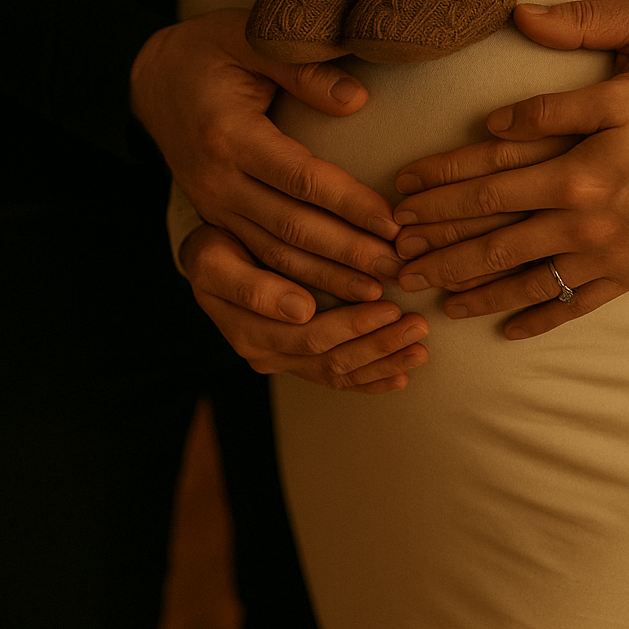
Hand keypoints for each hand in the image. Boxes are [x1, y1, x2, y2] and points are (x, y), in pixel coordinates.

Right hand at [131, 8, 401, 300]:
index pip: (301, 179)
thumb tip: (357, 100)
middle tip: (400, 267)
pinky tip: (337, 292)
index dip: (350, 204)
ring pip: (276, 255)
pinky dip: (301, 280)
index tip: (393, 221)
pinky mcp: (216, 220)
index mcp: (229, 135)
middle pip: (292, 227)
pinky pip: (261, 259)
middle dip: (349, 252)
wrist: (149, 78)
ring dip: (329, 276)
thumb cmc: (208, 52)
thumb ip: (301, 68)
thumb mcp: (247, 37)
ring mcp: (213, 206)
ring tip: (379, 289)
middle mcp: (218, 180)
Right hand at [182, 225, 428, 392]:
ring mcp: (280, 360)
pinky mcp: (294, 361)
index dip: (353, 325)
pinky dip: (371, 380)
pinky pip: (335, 379)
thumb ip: (250, 286)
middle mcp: (264, 352)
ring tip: (419, 349)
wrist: (208, 257)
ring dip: (383, 362)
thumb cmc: (214, 248)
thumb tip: (301, 310)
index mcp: (247, 329)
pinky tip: (400, 376)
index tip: (389, 306)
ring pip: (338, 373)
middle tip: (418, 324)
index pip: (310, 335)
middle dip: (379, 343)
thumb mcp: (213, 258)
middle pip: (331, 358)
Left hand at [389, 0, 628, 337]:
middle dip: (441, 253)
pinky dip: (540, 319)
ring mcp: (604, 255)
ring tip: (437, 302)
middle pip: (495, 241)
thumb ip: (551, 109)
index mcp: (573, 172)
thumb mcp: (619, 92)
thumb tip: (492, 126)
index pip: (488, 186)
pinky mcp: (628, 275)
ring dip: (478, 292)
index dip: (439, 193)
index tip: (400, 202)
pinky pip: (576, 305)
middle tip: (397, 266)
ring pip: (527, 281)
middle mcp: (581, 221)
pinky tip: (508, 332)